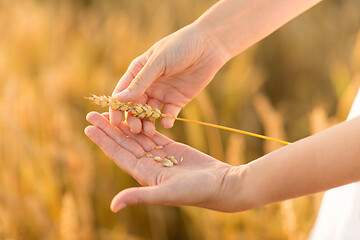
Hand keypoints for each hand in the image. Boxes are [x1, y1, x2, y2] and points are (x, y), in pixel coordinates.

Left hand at [85, 111, 244, 211]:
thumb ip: (139, 196)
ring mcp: (160, 156)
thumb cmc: (196, 192)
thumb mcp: (166, 193)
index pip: (118, 154)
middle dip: (108, 128)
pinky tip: (134, 114)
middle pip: (124, 143)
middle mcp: (148, 165)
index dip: (103, 141)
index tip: (88, 127)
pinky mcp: (172, 149)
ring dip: (123, 124)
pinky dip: (143, 124)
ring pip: (137, 137)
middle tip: (92, 113)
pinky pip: (153, 134)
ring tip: (111, 110)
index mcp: (143, 174)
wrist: (221, 185)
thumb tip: (113, 206)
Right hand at [110, 23, 228, 134]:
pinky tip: (167, 123)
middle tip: (135, 129)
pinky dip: (166, 120)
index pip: (123, 92)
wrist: (208, 46)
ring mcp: (163, 93)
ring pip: (150, 113)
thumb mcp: (158, 62)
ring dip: (148, 123)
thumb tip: (119, 99)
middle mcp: (148, 84)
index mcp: (138, 72)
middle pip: (135, 106)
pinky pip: (169, 114)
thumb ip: (140, 82)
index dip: (117, 107)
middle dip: (133, 119)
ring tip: (149, 131)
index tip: (114, 121)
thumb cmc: (180, 47)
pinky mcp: (178, 100)